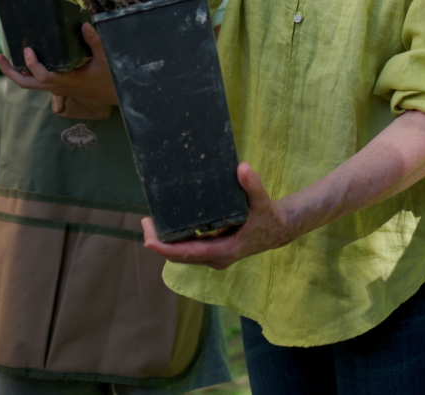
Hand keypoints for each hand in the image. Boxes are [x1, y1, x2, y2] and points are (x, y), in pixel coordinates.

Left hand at [0, 22, 117, 103]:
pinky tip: (23, 60)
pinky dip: (25, 72)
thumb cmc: (107, 77)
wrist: (110, 94)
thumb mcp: (104, 59)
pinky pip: (35, 81)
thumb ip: (94, 42)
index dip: (32, 64)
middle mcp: (57, 86)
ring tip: (3, 58)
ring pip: (28, 84)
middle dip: (10, 71)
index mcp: (67, 80)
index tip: (28, 50)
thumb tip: (84, 25)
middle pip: (26, 83)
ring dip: (14, 73)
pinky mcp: (56, 85)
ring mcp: (55, 87)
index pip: (42, 75)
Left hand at [142, 163, 293, 269]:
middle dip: (159, 243)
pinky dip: (176, 241)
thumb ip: (253, 185)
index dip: (167, 249)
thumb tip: (243, 168)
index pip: (189, 253)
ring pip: (183, 255)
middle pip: (180, 256)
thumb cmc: (269, 216)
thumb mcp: (263, 201)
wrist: (279, 230)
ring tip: (150, 223)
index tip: (149, 240)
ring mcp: (214, 256)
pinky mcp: (213, 250)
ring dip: (165, 243)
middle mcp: (217, 258)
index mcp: (225, 250)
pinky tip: (167, 226)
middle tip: (145, 222)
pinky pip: (189, 249)